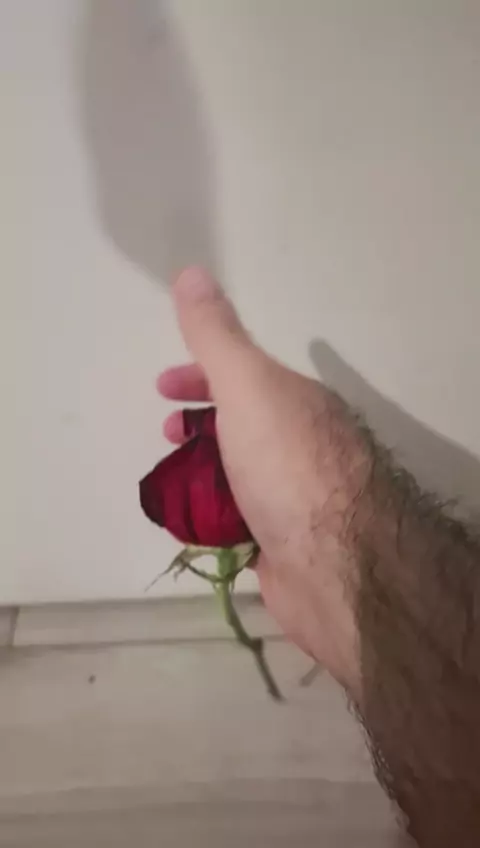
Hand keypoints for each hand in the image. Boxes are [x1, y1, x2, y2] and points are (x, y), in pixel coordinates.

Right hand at [158, 268, 367, 687]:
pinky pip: (238, 517)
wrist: (335, 565)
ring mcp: (293, 495)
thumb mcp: (249, 387)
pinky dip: (212, 512)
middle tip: (167, 434)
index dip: (201, 373)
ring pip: (238, 472)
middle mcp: (301, 444)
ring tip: (170, 481)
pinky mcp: (283, 541)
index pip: (245, 374)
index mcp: (297, 402)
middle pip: (241, 423)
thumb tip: (191, 273)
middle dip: (199, 423)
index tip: (163, 387)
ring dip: (201, 470)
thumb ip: (217, 337)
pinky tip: (189, 519)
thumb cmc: (289, 466)